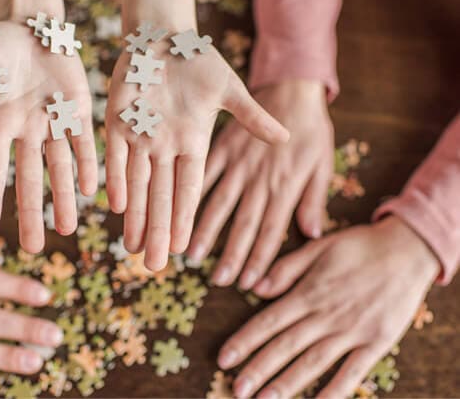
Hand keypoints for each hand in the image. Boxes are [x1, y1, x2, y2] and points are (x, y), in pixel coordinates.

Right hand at [0, 20, 97, 251]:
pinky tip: (91, 191)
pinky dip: (88, 165)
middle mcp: (25, 131)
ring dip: (64, 197)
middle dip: (32, 213)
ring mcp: (53, 123)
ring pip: (60, 167)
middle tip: (33, 250)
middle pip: (29, 179)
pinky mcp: (78, 110)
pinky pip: (83, 143)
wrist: (30, 23)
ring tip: (67, 230)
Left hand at [104, 31, 289, 270]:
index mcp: (192, 143)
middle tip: (152, 265)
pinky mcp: (118, 123)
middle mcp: (165, 147)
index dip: (185, 218)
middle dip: (157, 230)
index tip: (185, 249)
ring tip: (131, 248)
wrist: (163, 37)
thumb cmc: (198, 62)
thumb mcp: (228, 90)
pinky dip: (117, 180)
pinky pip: (117, 158)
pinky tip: (116, 206)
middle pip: (161, 197)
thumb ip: (251, 116)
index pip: (188, 189)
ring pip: (137, 185)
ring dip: (135, 216)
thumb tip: (287, 139)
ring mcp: (140, 137)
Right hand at [188, 79, 332, 287]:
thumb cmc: (312, 127)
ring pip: (219, 202)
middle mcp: (258, 178)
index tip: (249, 282)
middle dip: (231, 254)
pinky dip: (189, 192)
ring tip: (190, 254)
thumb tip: (312, 233)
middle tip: (218, 280)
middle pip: (244, 223)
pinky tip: (176, 209)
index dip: (261, 258)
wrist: (291, 86)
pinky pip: (203, 173)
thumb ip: (314, 198)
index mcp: (285, 185)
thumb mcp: (324, 162)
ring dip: (205, 230)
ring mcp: (237, 162)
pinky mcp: (222, 146)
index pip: (271, 229)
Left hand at [217, 217, 439, 398]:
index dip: (244, 341)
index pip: (268, 321)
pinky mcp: (376, 342)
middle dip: (258, 369)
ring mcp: (351, 331)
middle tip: (236, 388)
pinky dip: (335, 390)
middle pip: (285, 346)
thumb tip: (255, 288)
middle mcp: (326, 314)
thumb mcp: (317, 247)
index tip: (224, 359)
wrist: (407, 250)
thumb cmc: (358, 247)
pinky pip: (352, 371)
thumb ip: (285, 268)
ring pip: (313, 362)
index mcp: (308, 291)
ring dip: (287, 383)